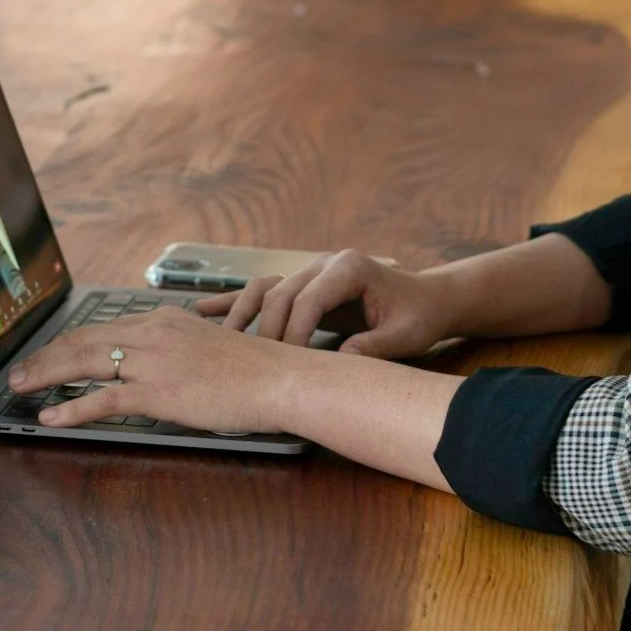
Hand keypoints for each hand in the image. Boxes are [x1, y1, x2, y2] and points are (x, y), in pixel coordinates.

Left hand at [8, 306, 300, 433]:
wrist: (279, 379)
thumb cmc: (255, 369)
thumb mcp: (209, 346)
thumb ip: (178, 350)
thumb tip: (157, 367)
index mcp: (165, 320)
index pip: (104, 328)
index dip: (69, 341)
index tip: (49, 353)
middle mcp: (153, 333)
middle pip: (84, 340)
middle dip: (45, 356)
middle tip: (20, 371)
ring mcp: (153, 361)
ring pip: (84, 363)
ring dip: (46, 375)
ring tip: (20, 388)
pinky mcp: (158, 391)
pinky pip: (103, 400)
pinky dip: (72, 408)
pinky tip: (51, 417)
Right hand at [196, 249, 453, 359]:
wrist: (426, 300)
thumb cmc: (418, 317)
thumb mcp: (404, 335)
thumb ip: (374, 347)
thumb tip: (341, 363)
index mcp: (349, 267)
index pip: (308, 299)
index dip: (294, 334)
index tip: (288, 366)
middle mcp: (325, 263)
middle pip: (280, 294)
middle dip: (267, 331)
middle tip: (257, 367)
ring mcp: (311, 270)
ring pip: (265, 290)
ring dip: (241, 315)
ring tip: (217, 341)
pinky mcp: (304, 284)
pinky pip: (264, 291)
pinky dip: (235, 301)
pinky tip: (203, 310)